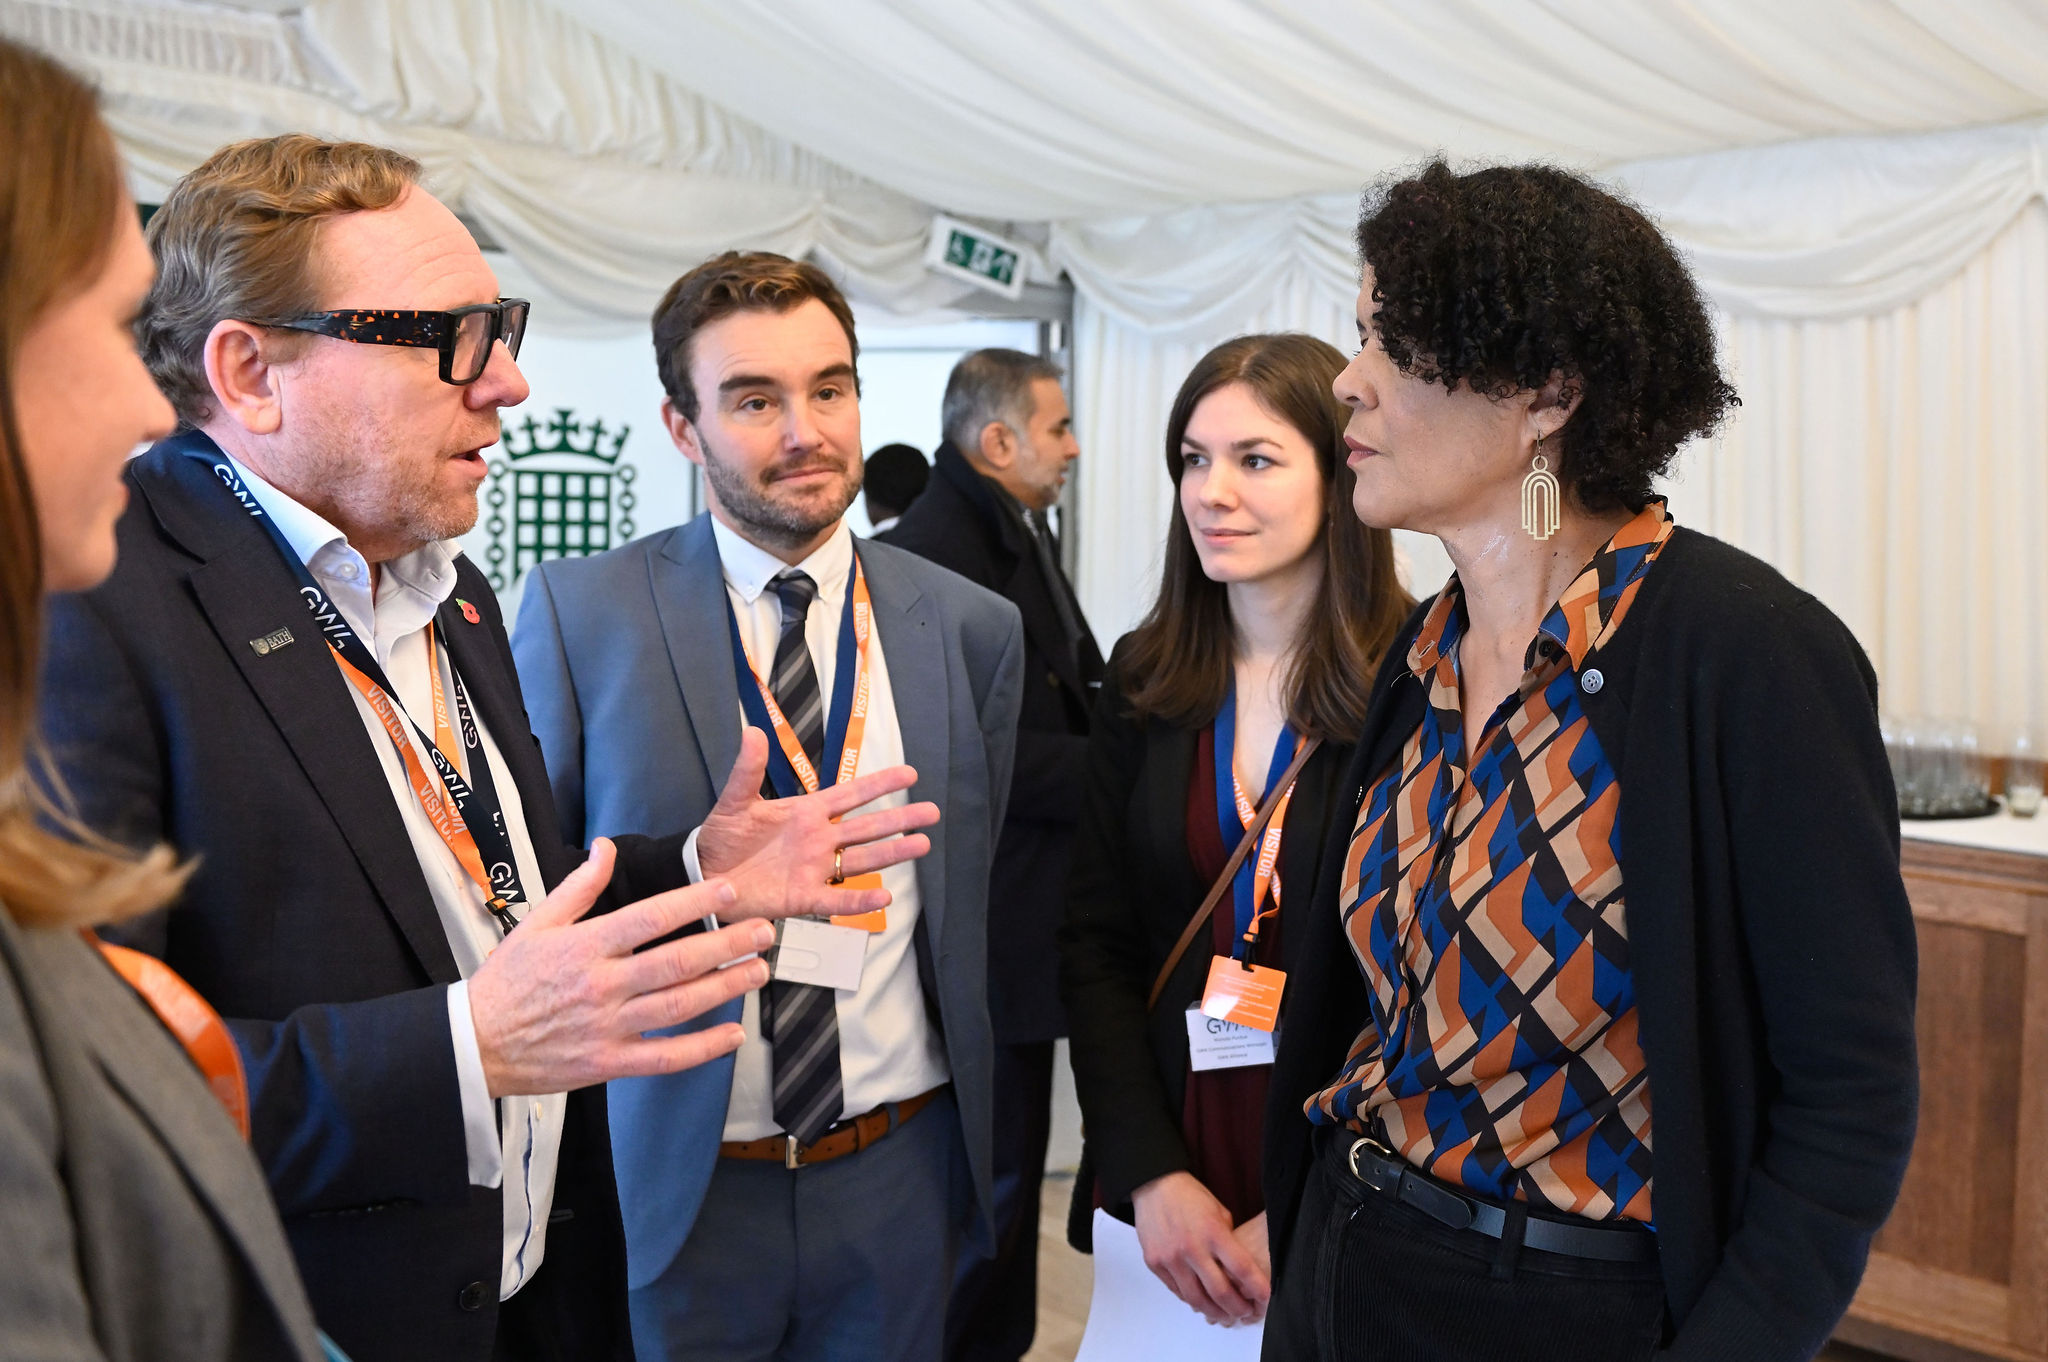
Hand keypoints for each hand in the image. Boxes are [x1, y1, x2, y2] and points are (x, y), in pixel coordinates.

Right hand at [469, 838, 773, 1097]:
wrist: (474, 1045)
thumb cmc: (507, 982)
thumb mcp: (536, 923)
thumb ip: (578, 886)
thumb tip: (605, 847)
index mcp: (585, 945)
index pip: (650, 917)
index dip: (695, 901)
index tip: (729, 888)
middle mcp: (602, 984)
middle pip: (677, 961)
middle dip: (728, 943)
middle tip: (765, 931)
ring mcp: (608, 1026)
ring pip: (679, 1006)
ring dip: (726, 987)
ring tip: (759, 971)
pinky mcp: (609, 1063)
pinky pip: (665, 1058)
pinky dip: (702, 1049)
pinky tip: (732, 1035)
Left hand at [696, 727, 939, 919]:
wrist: (702, 875)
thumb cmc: (720, 836)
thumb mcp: (734, 800)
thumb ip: (748, 770)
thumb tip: (753, 732)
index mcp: (805, 813)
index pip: (850, 795)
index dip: (879, 785)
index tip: (909, 774)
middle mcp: (817, 840)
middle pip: (867, 827)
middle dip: (899, 819)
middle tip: (932, 812)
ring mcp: (813, 869)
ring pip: (861, 860)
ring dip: (891, 853)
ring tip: (921, 845)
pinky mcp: (801, 898)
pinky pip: (836, 899)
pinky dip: (859, 901)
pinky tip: (884, 897)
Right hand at [1131, 1171, 1269, 1325]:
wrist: (1154, 1185)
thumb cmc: (1189, 1196)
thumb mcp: (1219, 1213)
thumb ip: (1229, 1242)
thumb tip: (1239, 1271)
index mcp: (1213, 1232)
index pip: (1242, 1269)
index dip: (1258, 1289)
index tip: (1266, 1299)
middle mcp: (1192, 1248)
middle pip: (1220, 1292)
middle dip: (1237, 1309)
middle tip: (1245, 1313)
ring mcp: (1171, 1258)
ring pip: (1197, 1299)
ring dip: (1215, 1312)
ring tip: (1225, 1316)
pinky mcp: (1155, 1264)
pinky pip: (1177, 1291)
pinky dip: (1192, 1300)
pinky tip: (1202, 1302)